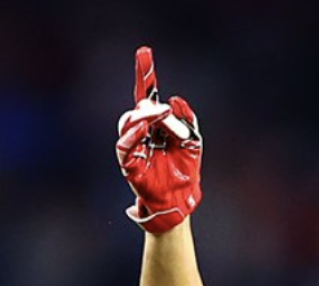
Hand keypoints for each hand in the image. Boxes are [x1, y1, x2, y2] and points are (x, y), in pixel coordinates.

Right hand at [115, 46, 202, 232]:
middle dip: (151, 108)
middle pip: (139, 109)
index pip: (148, 96)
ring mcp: (134, 147)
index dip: (145, 75)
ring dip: (144, 117)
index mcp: (157, 124)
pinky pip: (124, 145)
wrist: (182, 199)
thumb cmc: (186, 170)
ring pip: (129, 123)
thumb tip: (175, 98)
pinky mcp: (129, 164)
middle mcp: (143, 132)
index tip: (144, 52)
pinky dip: (132, 135)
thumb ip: (187, 119)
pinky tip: (143, 130)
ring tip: (159, 117)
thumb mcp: (193, 141)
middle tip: (165, 111)